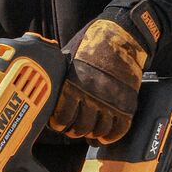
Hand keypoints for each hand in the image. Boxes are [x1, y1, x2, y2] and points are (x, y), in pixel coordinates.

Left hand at [49, 14, 151, 143]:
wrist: (123, 35)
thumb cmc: (93, 43)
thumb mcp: (68, 55)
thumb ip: (59, 74)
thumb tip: (44, 82)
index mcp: (74, 84)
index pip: (62, 116)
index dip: (58, 124)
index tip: (58, 125)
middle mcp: (92, 95)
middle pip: (80, 127)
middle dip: (73, 131)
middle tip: (72, 129)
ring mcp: (111, 101)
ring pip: (99, 130)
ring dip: (91, 134)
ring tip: (88, 133)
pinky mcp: (127, 103)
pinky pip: (119, 129)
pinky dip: (111, 136)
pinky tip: (105, 136)